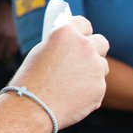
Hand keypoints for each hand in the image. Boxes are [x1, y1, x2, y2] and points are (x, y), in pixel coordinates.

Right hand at [10, 16, 108, 130]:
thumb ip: (61, 47)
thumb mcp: (41, 53)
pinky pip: (98, 86)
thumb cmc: (31, 81)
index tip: (82, 36)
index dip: (82, 31)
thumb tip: (72, 48)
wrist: (32, 108)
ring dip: (93, 72)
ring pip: (102, 66)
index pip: (83, 23)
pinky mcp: (100, 87)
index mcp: (67, 33)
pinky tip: (72, 98)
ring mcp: (95, 67)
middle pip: (101, 42)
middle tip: (86, 59)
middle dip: (95, 50)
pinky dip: (89, 92)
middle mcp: (84, 46)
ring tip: (74, 84)